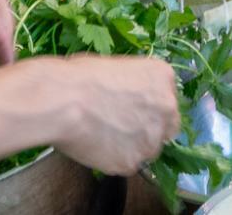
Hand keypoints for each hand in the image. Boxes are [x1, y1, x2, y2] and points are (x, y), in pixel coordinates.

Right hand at [43, 57, 181, 173]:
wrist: (64, 100)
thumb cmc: (82, 76)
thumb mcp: (119, 67)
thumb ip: (136, 87)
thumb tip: (130, 99)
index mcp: (163, 78)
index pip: (168, 101)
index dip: (151, 109)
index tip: (135, 111)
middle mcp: (166, 108)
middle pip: (166, 128)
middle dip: (149, 131)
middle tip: (124, 129)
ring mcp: (152, 138)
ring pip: (147, 150)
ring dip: (131, 147)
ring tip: (103, 136)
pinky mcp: (132, 162)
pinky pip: (126, 164)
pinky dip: (113, 159)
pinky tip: (95, 146)